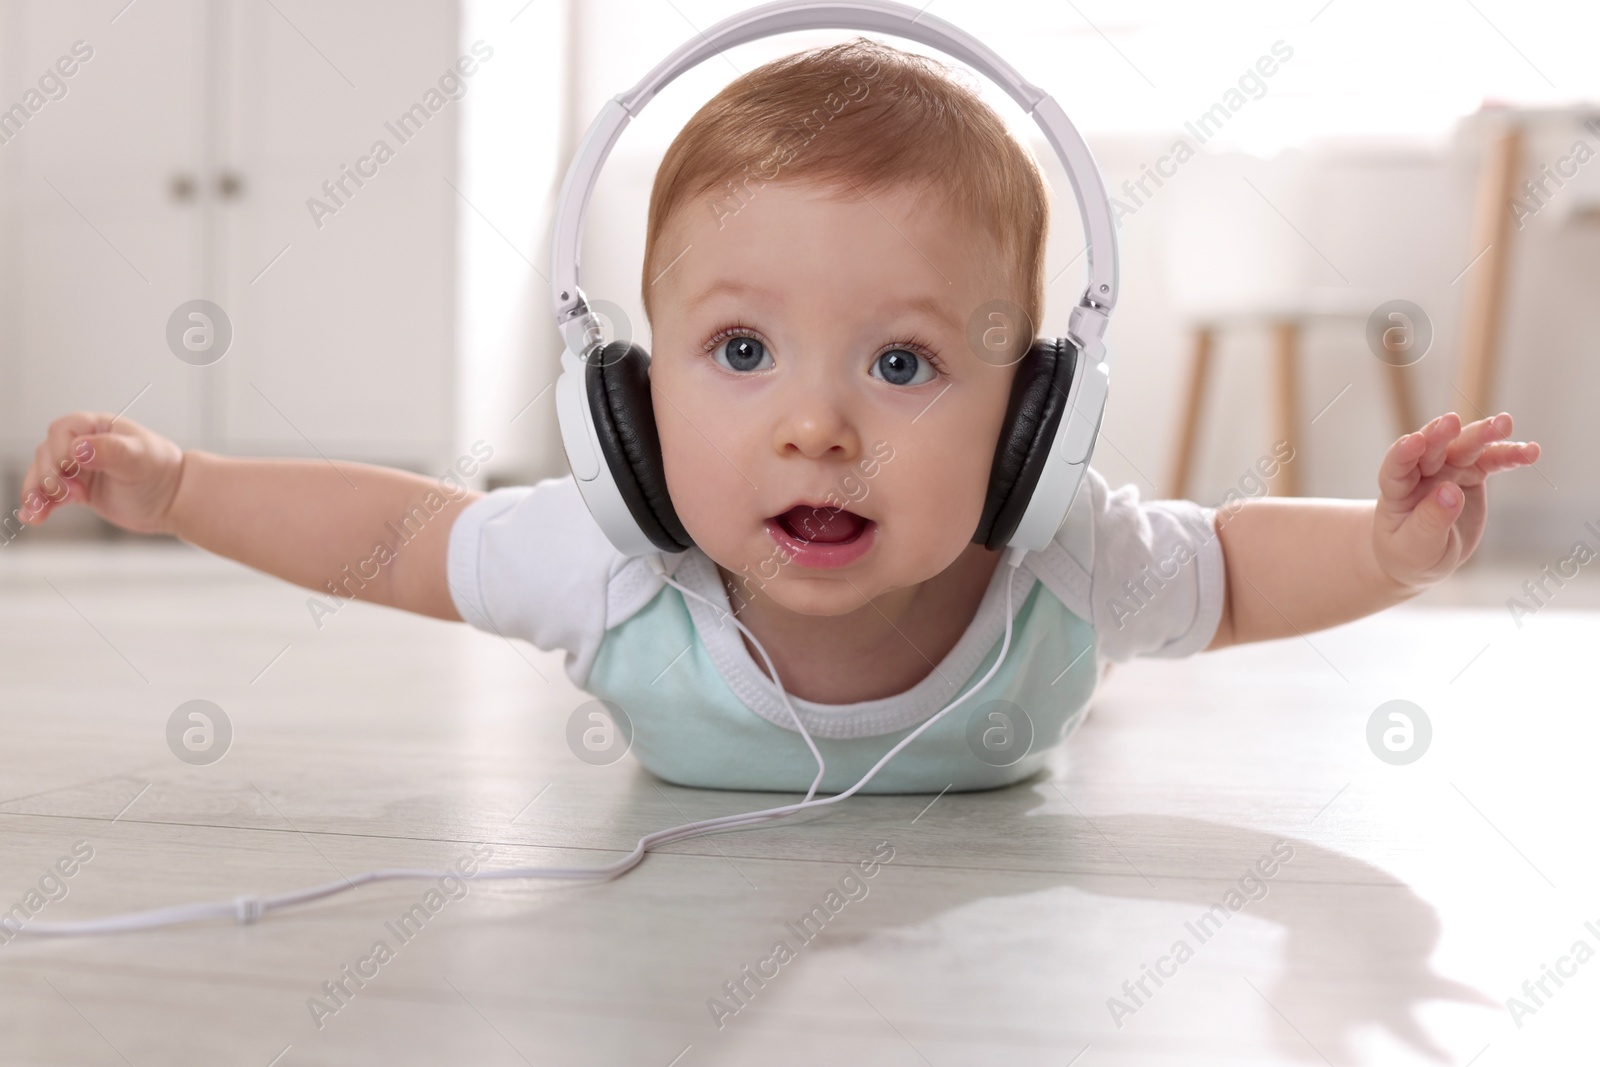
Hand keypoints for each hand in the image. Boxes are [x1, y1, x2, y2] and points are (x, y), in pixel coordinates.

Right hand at [18, 413, 185, 534]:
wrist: (173, 500)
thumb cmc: (162, 472)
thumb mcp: (140, 458)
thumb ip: (111, 451)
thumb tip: (79, 449)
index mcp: (98, 427)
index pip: (62, 431)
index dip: (60, 450)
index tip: (71, 468)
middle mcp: (84, 445)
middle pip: (47, 454)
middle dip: (51, 475)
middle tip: (73, 494)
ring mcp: (79, 468)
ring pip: (43, 475)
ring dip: (36, 493)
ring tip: (38, 511)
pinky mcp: (78, 490)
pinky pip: (51, 496)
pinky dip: (40, 506)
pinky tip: (34, 518)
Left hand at [1373, 411, 1539, 588]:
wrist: (1424, 555)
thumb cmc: (1410, 552)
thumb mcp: (1417, 546)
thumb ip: (1431, 520)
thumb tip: (1450, 492)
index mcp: (1397, 490)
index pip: (1397, 467)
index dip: (1403, 453)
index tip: (1414, 441)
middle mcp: (1421, 472)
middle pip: (1432, 449)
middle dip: (1443, 434)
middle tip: (1454, 421)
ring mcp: (1447, 469)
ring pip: (1465, 447)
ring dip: (1483, 434)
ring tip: (1505, 423)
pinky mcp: (1471, 474)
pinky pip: (1491, 461)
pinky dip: (1509, 455)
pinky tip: (1530, 451)